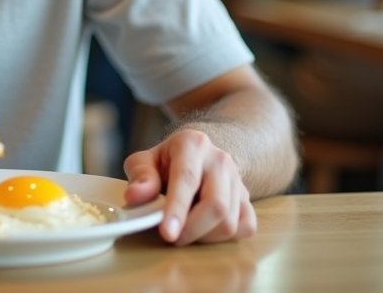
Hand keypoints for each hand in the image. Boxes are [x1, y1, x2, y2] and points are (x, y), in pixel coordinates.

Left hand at [123, 129, 256, 244]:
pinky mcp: (248, 199)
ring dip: (205, 236)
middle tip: (172, 238)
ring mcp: (238, 180)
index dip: (177, 208)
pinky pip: (245, 227)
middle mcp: (220, 160)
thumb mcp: (145, 160)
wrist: (198, 155)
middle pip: (216, 204)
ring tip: (185, 231)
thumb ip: (140, 176)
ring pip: (230, 221)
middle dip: (192, 229)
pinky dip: (224, 238)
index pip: (187, 179)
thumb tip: (134, 196)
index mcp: (192, 144)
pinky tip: (205, 230)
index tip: (167, 233)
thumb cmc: (167, 161)